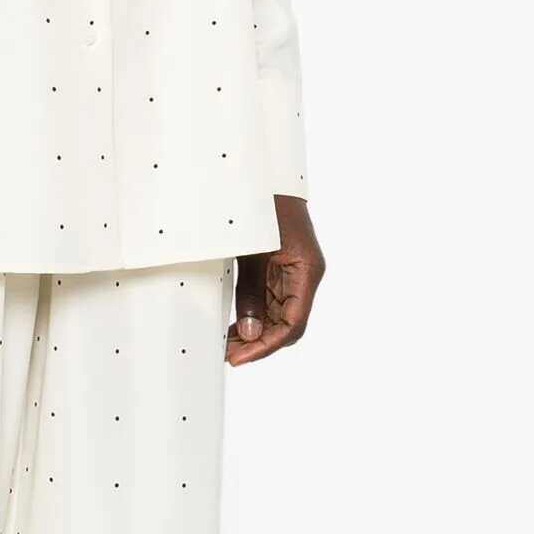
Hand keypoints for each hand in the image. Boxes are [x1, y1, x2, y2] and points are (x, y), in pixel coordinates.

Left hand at [227, 195, 323, 365]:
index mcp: (306, 271)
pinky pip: (271, 301)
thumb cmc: (262, 207)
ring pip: (279, 316)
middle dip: (258, 343)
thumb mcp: (252, 251)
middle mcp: (305, 276)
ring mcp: (295, 273)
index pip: (292, 324)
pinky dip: (253, 315)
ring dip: (255, 332)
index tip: (239, 357)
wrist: (267, 176)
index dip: (266, 346)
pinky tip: (234, 324)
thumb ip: (251, 292)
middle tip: (228, 354)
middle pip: (286, 325)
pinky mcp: (282, 268)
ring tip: (227, 344)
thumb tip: (249, 332)